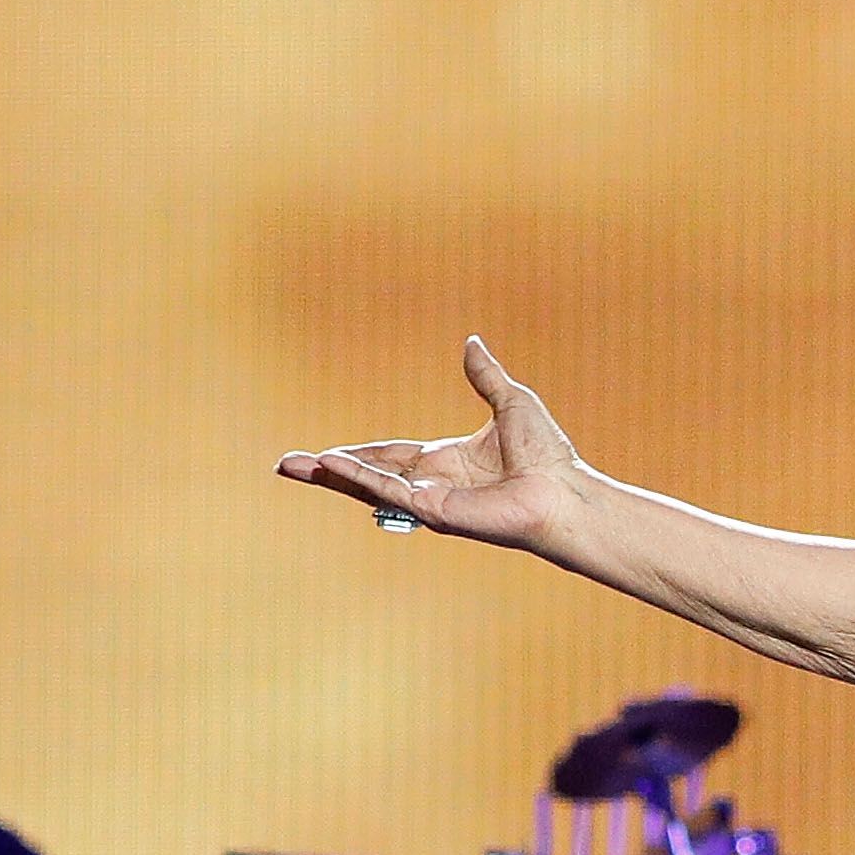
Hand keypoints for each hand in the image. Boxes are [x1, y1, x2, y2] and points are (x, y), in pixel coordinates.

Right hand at [280, 336, 584, 556]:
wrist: (565, 492)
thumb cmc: (548, 458)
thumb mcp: (511, 403)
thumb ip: (485, 377)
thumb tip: (472, 343)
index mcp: (446, 463)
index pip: (390, 458)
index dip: (358, 455)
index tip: (327, 454)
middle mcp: (433, 485)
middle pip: (368, 475)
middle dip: (328, 471)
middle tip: (288, 466)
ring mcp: (430, 502)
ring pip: (368, 486)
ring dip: (329, 476)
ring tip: (291, 467)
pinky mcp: (435, 511)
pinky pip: (388, 491)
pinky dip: (358, 477)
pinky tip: (329, 465)